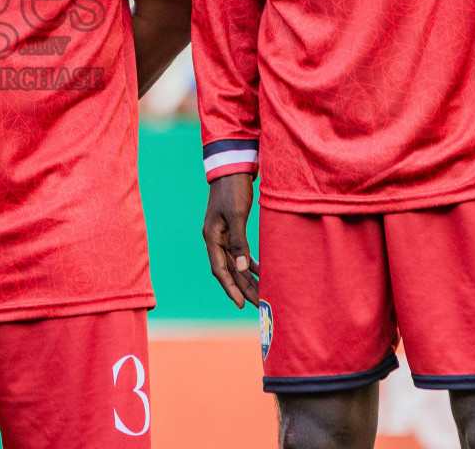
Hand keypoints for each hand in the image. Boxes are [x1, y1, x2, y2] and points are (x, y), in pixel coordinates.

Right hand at [203, 172, 258, 307]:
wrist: (232, 168)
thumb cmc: (233, 189)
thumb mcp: (236, 215)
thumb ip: (239, 241)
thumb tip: (243, 269)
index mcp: (211, 237)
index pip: (220, 270)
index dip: (231, 288)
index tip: (242, 304)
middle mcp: (215, 239)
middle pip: (230, 270)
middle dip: (244, 288)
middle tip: (260, 305)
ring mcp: (223, 234)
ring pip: (236, 263)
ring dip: (248, 279)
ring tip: (263, 294)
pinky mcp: (232, 229)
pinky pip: (241, 253)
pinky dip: (251, 264)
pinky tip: (262, 273)